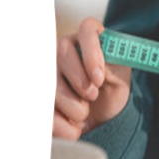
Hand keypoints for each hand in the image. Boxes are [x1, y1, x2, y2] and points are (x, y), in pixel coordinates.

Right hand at [53, 17, 131, 139]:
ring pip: (50, 79)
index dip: (92, 52)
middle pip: (63, 52)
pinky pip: (42, 105)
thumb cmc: (113, 92)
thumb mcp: (120, 81)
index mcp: (91, 39)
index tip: (99, 77)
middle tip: (93, 96)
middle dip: (79, 80)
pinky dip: (60, 122)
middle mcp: (67, 48)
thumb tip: (102, 67)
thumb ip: (113, 69)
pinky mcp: (39, 90)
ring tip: (84, 112)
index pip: (88, 29)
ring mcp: (49, 67)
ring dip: (71, 103)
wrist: (101, 116)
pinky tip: (74, 128)